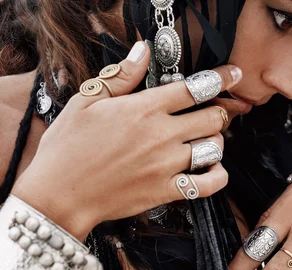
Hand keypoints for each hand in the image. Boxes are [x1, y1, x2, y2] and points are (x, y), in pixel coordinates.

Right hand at [12, 41, 242, 238]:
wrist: (58, 195)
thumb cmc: (67, 148)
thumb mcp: (86, 102)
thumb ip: (121, 76)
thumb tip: (143, 51)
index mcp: (143, 108)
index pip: (195, 87)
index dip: (221, 78)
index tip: (233, 75)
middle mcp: (161, 135)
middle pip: (212, 117)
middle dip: (217, 111)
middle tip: (212, 112)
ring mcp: (166, 164)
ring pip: (213, 147)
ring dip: (215, 141)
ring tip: (205, 140)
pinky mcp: (165, 191)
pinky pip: (208, 184)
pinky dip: (217, 176)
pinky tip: (211, 169)